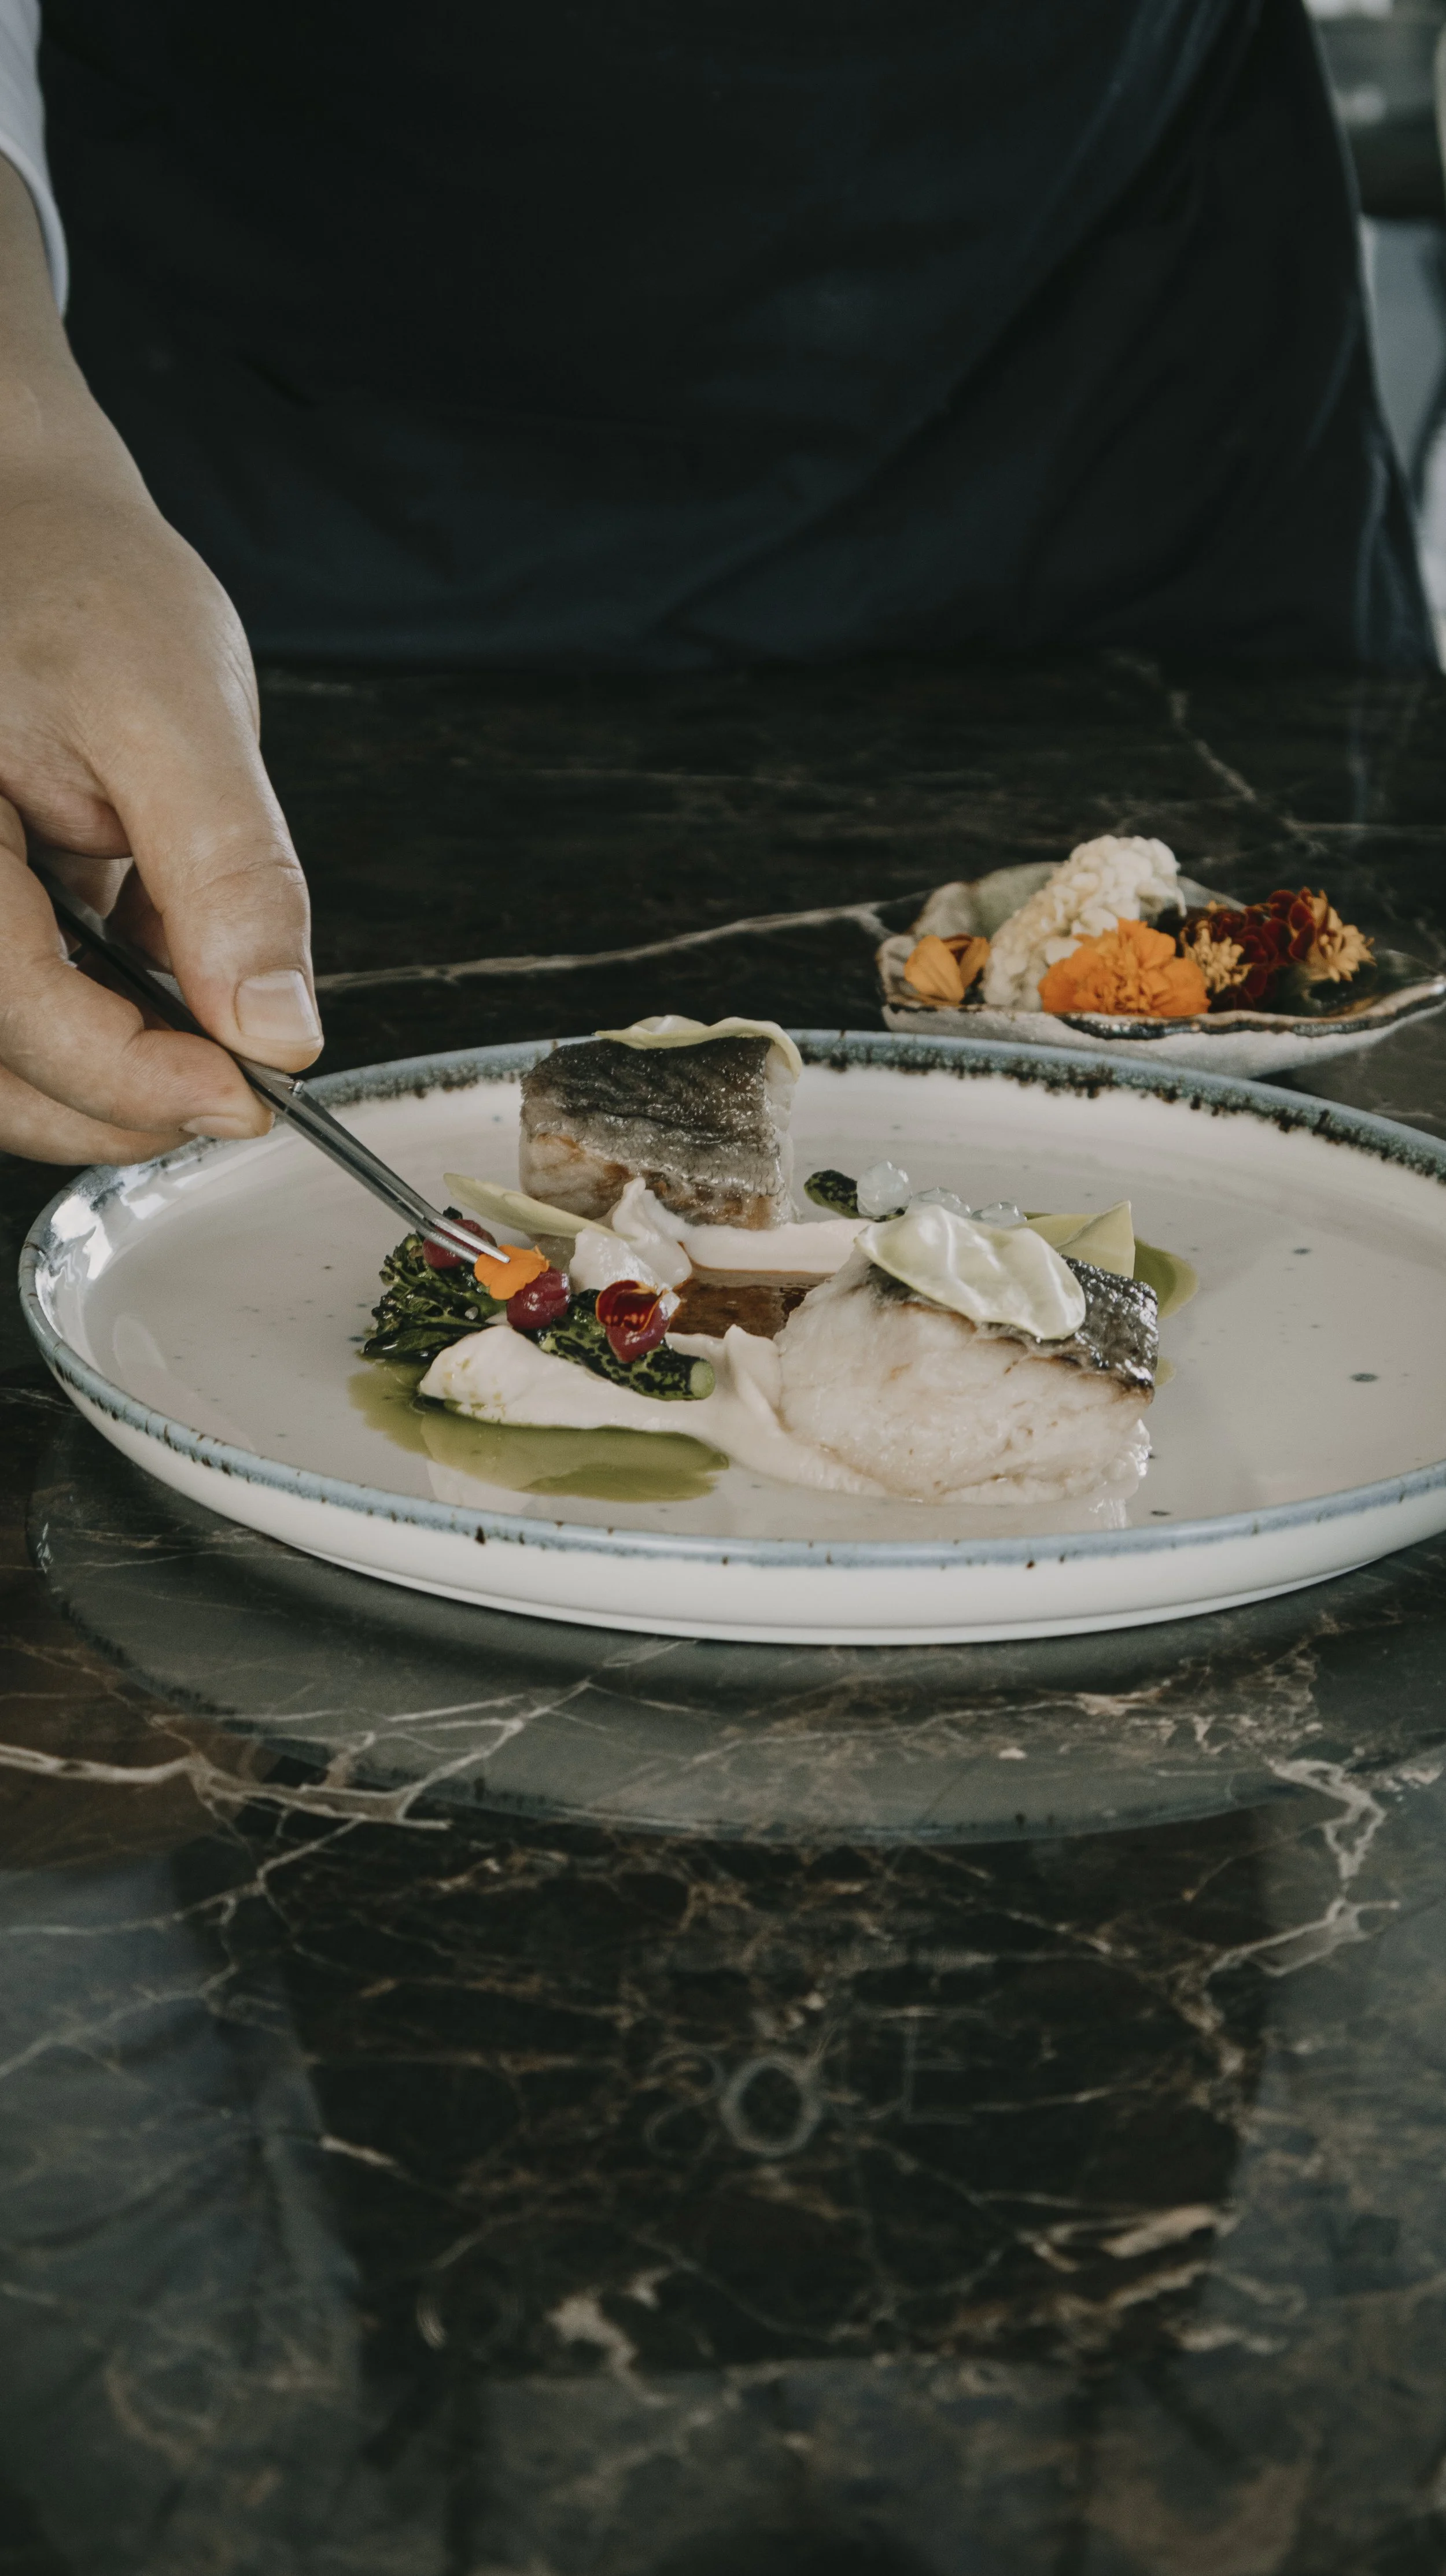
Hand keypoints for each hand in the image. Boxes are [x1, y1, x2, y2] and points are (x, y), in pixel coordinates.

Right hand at [0, 161, 320, 1164]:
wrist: (33, 526)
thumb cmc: (80, 586)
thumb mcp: (177, 711)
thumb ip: (228, 876)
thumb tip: (277, 1030)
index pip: (15, 1012)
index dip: (129, 1078)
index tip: (242, 1095)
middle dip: (115, 1105)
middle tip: (235, 1097)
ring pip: (10, 1057)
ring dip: (110, 1080)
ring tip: (208, 1047)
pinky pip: (26, 1008)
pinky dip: (103, 1027)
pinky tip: (166, 981)